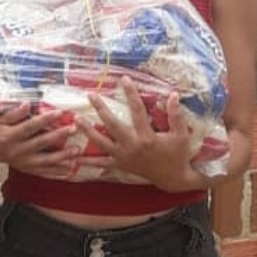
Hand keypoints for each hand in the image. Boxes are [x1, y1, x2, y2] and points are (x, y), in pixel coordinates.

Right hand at [0, 104, 89, 177]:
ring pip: (44, 161)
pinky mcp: (25, 169)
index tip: (60, 112)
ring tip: (77, 151)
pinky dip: (56, 171)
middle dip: (59, 136)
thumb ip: (13, 114)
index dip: (45, 119)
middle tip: (74, 129)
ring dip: (62, 156)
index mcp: (8, 137)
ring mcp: (21, 162)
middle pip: (40, 143)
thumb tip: (27, 105)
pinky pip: (42, 172)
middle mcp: (16, 151)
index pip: (30, 126)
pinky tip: (70, 169)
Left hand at [80, 81, 203, 191]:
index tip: (124, 78)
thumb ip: (176, 115)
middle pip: (112, 125)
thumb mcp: (181, 135)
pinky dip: (88, 162)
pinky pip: (101, 163)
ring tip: (76, 119)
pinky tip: (75, 158)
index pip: (137, 111)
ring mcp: (124, 157)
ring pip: (101, 143)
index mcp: (147, 137)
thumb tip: (173, 94)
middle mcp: (132, 146)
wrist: (172, 178)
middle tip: (90, 95)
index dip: (131, 94)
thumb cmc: (178, 155)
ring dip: (88, 131)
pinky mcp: (120, 165)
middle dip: (101, 109)